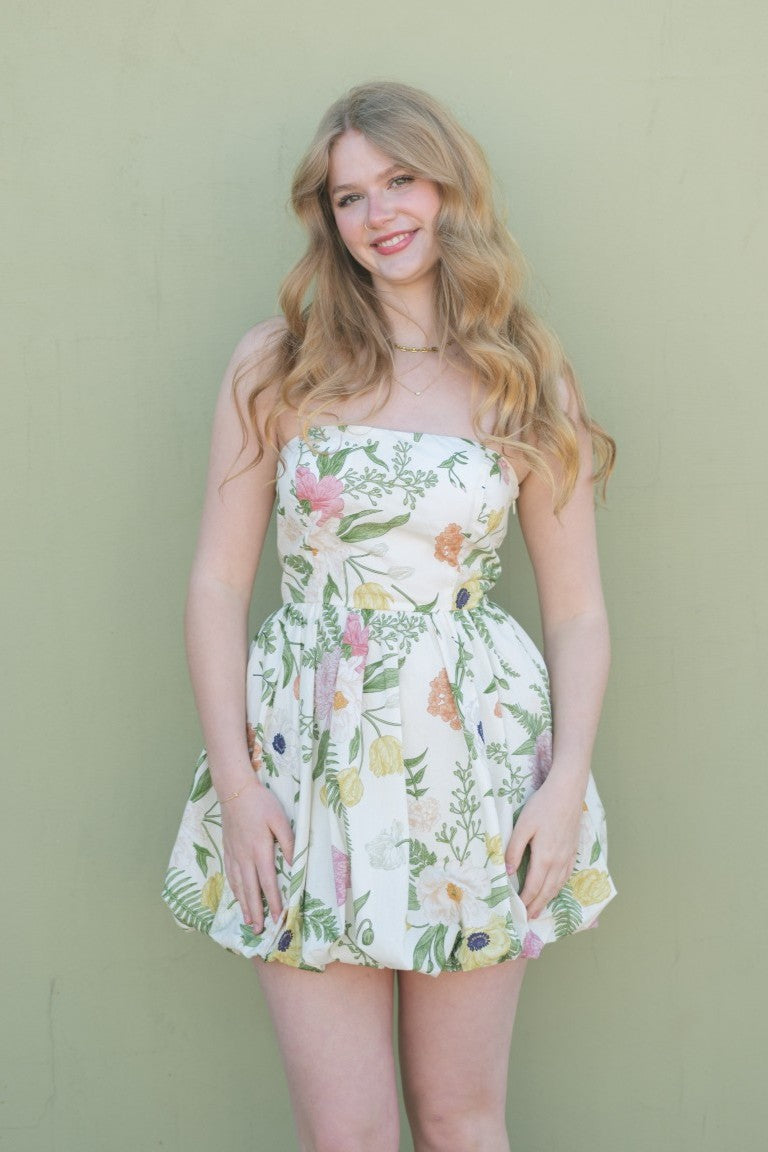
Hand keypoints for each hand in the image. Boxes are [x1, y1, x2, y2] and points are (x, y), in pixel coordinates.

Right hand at [220, 778, 294, 933]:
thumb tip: (295, 863)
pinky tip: (237, 897)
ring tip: (248, 921)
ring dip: (244, 905)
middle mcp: (245, 857)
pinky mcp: (228, 849)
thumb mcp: (280, 820)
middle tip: (259, 931)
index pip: (268, 882)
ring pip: (239, 885)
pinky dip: (234, 890)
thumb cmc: (261, 803)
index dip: (272, 901)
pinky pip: (230, 875)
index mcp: (260, 850)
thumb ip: (288, 842)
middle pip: (250, 890)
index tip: (278, 917)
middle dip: (256, 912)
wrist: (234, 790)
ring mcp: (234, 854)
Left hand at [504, 773, 583, 919]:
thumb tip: (507, 872)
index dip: (525, 901)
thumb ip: (514, 850)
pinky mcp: (573, 850)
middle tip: (528, 919)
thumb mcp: (523, 826)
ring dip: (548, 899)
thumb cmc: (542, 806)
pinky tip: (555, 888)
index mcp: (544, 857)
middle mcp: (558, 862)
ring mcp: (568, 857)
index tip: (518, 912)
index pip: (533, 887)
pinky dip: (559, 887)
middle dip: (536, 906)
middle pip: (547, 891)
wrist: (567, 792)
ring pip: (558, 885)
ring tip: (539, 909)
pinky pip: (566, 876)